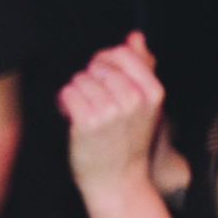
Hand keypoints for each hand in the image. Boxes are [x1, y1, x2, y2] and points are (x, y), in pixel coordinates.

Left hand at [59, 32, 164, 197]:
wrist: (118, 180)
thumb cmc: (128, 140)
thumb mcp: (144, 104)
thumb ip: (141, 67)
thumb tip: (135, 36)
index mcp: (152, 91)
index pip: (121, 53)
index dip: (103, 63)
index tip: (100, 79)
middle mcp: (134, 99)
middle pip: (97, 66)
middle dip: (88, 80)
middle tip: (90, 100)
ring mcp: (111, 112)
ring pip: (80, 79)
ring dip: (75, 92)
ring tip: (82, 110)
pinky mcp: (87, 123)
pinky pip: (67, 94)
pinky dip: (64, 102)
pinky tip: (71, 115)